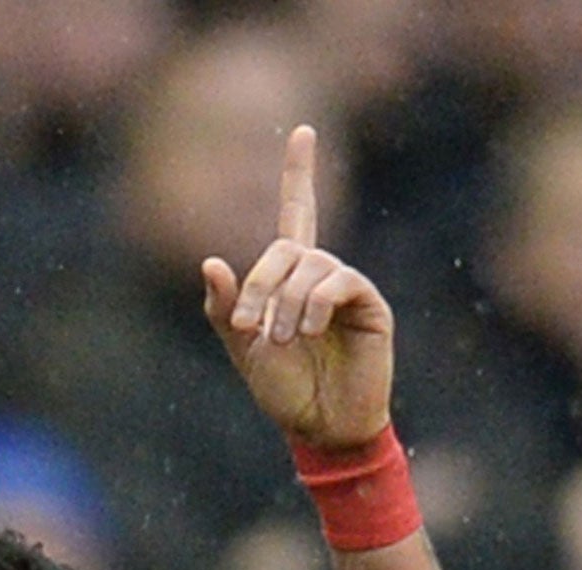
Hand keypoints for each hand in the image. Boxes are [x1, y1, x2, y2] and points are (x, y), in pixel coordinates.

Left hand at [202, 125, 392, 450]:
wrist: (319, 427)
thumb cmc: (283, 389)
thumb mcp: (242, 346)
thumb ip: (225, 306)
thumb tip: (211, 260)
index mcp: (290, 278)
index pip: (297, 212)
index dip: (300, 173)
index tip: (304, 130)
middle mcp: (321, 273)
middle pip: (286, 247)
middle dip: (260, 284)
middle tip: (251, 328)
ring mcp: (347, 288)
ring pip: (310, 266)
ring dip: (286, 303)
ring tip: (283, 340)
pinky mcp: (370, 305)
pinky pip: (340, 281)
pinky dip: (315, 303)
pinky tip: (308, 331)